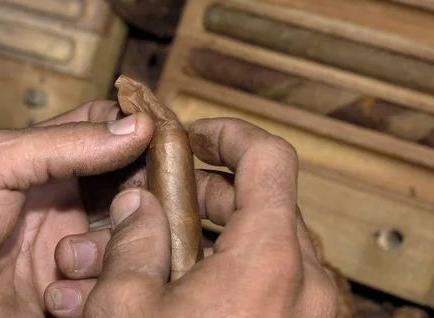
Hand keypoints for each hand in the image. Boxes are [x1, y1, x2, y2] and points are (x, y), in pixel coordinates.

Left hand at [0, 101, 154, 316]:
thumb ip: (63, 143)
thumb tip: (136, 125)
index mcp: (42, 160)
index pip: (104, 127)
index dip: (134, 125)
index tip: (162, 133)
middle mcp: (64, 200)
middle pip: (129, 178)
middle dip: (141, 186)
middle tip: (144, 197)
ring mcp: (74, 244)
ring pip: (131, 229)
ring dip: (113, 242)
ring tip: (67, 258)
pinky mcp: (79, 288)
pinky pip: (117, 276)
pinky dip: (98, 281)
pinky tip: (57, 290)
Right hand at [46, 118, 336, 316]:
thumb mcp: (126, 311)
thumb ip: (133, 243)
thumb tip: (139, 206)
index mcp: (269, 260)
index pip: (268, 157)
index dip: (229, 133)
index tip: (196, 135)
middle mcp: (304, 283)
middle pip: (265, 201)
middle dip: (209, 192)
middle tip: (167, 198)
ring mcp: (308, 314)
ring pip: (266, 245)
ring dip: (215, 237)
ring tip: (161, 251)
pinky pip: (271, 286)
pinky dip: (231, 274)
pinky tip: (182, 293)